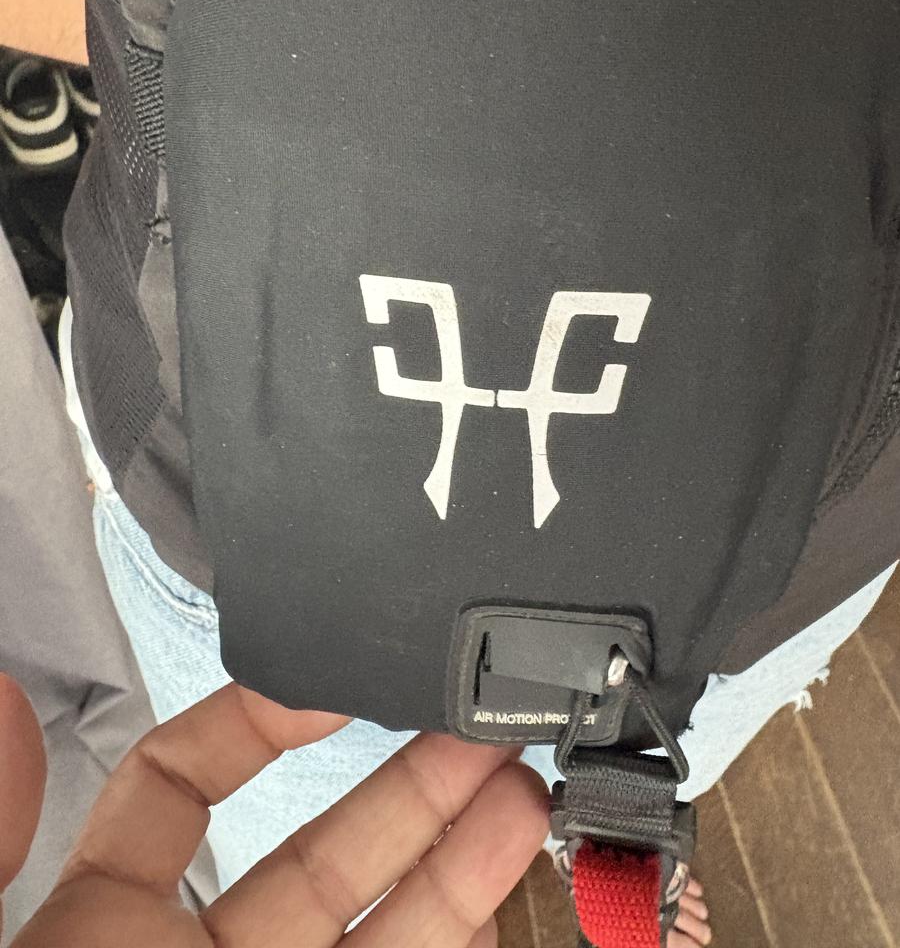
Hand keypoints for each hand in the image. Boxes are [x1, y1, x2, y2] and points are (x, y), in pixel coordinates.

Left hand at [0, 674, 547, 946]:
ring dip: (459, 857)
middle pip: (320, 853)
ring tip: (522, 791)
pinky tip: (511, 897)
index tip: (333, 686)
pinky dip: (468, 941)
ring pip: (388, 932)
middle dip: (404, 785)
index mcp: (109, 937)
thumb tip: (1, 698)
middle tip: (475, 731)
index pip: (180, 795)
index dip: (257, 725)